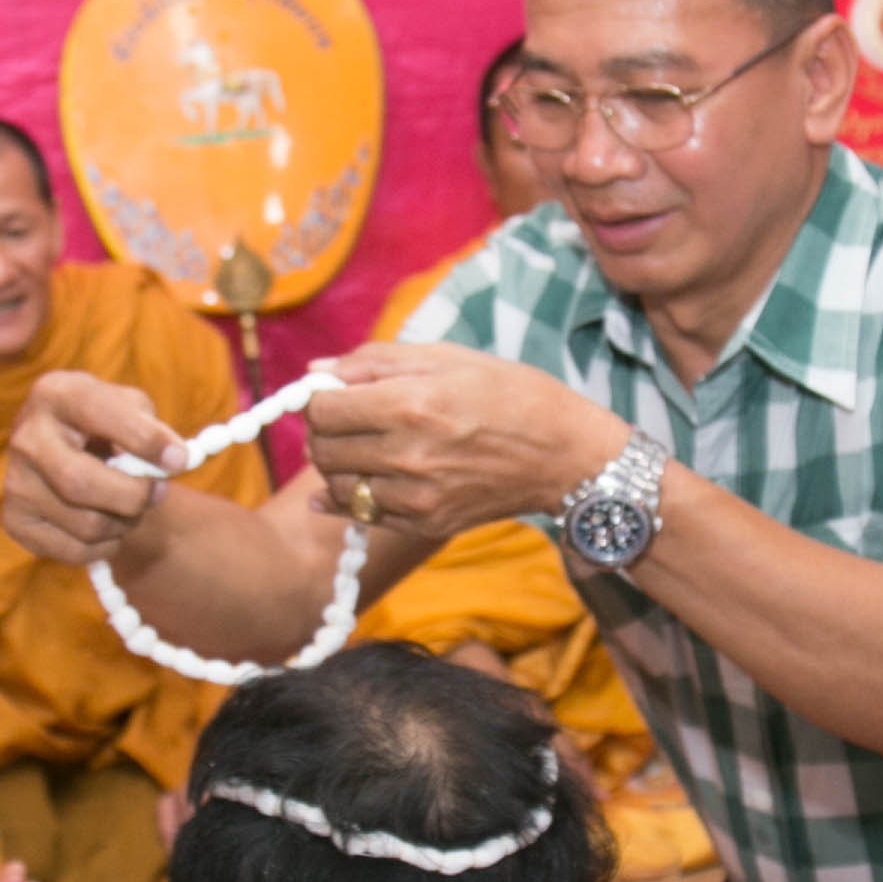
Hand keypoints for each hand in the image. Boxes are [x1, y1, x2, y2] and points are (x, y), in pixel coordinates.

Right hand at [2, 371, 186, 565]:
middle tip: (158, 494)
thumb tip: (173, 460)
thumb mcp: (128, 406)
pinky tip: (106, 524)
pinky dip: (105, 546)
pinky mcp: (16, 522)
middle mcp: (25, 437)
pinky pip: (75, 552)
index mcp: (55, 394)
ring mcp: (15, 483)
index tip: (179, 460)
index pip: (98, 413)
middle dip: (133, 496)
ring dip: (124, 523)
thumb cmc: (105, 424)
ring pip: (86, 525)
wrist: (63, 447)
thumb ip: (152, 427)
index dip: (143, 439)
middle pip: (80, 483)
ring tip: (129, 506)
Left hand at [304, 344, 628, 537]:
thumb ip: (376, 361)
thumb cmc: (512, 394)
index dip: (319, 397)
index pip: (321, 409)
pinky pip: (362, 516)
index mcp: (409, 405)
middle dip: (323, 430)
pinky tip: (357, 480)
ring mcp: (415, 496)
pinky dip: (348, 498)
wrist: (566, 456)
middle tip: (346, 417)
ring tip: (363, 445)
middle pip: (322, 448)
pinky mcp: (425, 523)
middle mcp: (407, 455)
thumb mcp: (448, 358)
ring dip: (337, 463)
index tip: (334, 392)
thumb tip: (316, 371)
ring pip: (337, 484)